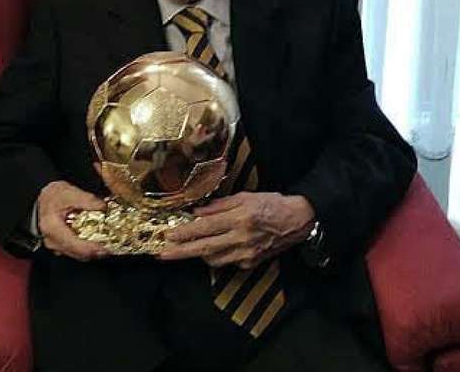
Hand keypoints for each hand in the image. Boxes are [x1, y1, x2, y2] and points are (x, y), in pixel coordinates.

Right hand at [38, 180, 108, 260]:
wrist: (42, 200)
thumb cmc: (53, 196)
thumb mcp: (68, 192)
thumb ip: (86, 199)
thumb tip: (103, 206)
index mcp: (53, 228)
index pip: (74, 244)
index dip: (91, 248)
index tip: (106, 248)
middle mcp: (52, 241)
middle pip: (77, 253)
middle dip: (95, 253)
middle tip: (112, 248)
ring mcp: (54, 246)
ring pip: (77, 255)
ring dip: (92, 253)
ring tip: (107, 247)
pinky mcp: (59, 247)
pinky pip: (74, 252)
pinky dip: (86, 250)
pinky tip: (96, 244)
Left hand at [159, 192, 314, 268]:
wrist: (297, 221)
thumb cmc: (271, 204)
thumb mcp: (245, 197)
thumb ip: (220, 205)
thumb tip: (198, 212)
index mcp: (239, 218)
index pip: (205, 228)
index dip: (185, 233)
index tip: (169, 236)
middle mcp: (242, 238)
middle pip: (205, 249)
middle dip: (181, 252)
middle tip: (162, 254)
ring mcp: (246, 254)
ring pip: (214, 259)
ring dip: (198, 254)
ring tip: (188, 247)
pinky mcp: (251, 263)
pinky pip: (227, 262)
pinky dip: (218, 256)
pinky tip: (215, 248)